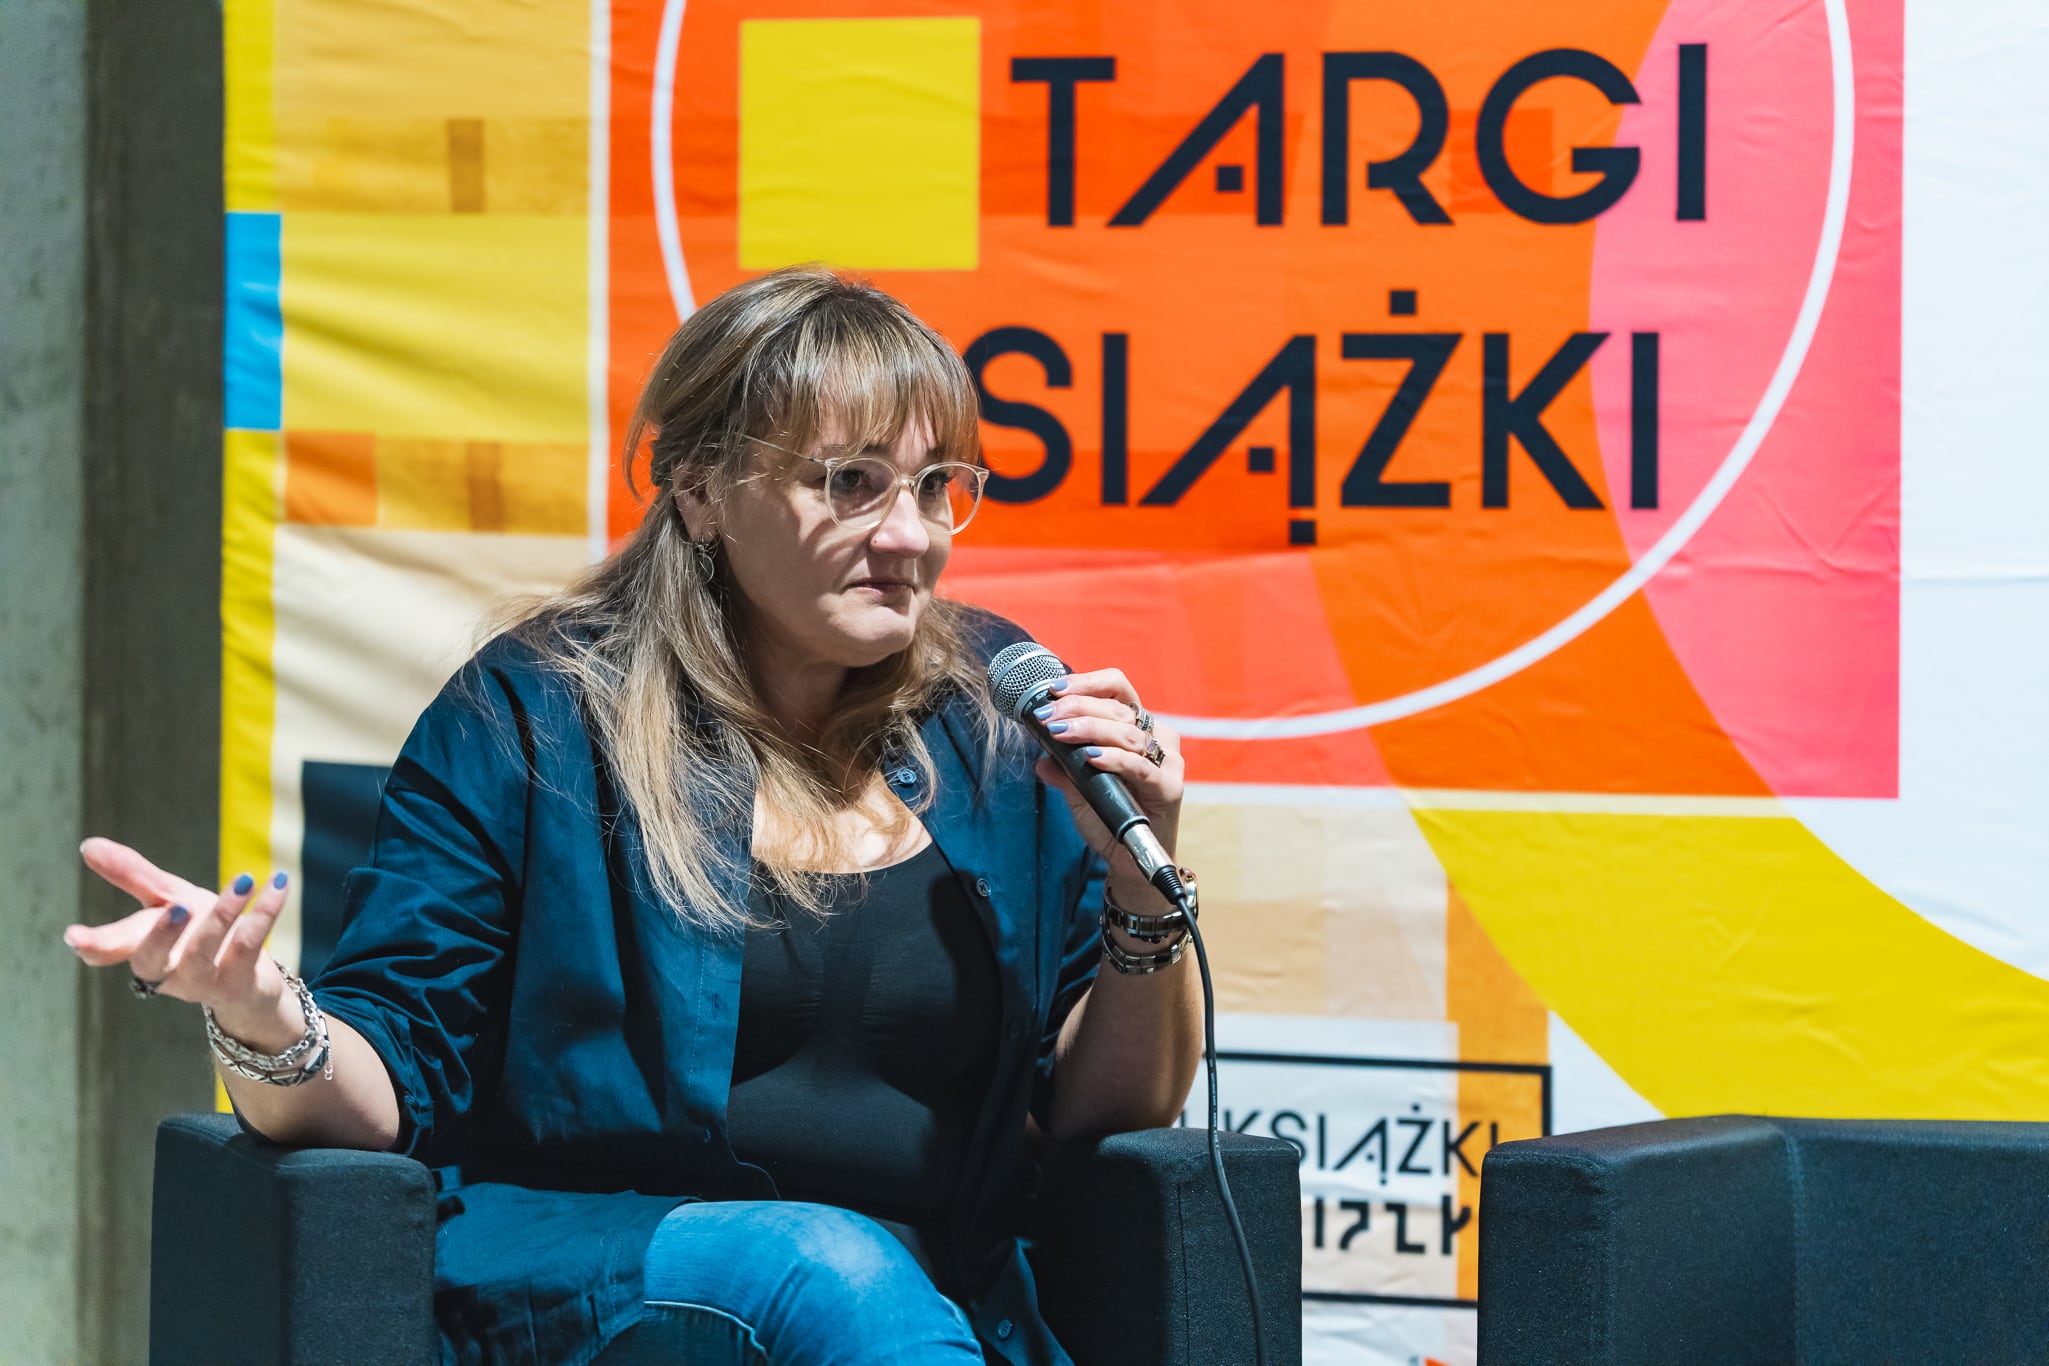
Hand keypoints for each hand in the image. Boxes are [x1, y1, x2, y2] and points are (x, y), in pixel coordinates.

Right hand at [66, 838, 295, 1044]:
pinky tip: (277, 882)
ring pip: (207, 951)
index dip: (95, 946)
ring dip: (224, 915)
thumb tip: (88, 845)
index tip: (75, 937)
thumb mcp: (167, 901)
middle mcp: (168, 972)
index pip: (111, 952)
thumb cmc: (199, 934)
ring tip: (243, 882)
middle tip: (176, 908)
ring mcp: (204, 981)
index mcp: (143, 951)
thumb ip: (132, 876)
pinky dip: (266, 912)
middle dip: (161, 936)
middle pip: (153, 960)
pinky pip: (252, 944)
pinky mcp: (240, 981)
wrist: (250, 980)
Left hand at [1028, 667, 1184, 900]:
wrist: (1129, 860)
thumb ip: (1064, 767)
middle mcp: (1157, 738)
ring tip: (1060, 732)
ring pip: (1127, 733)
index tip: (1054, 690)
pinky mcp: (1169, 787)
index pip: (1117, 690)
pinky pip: (1140, 767)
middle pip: (1118, 709)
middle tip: (1049, 716)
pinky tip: (1090, 757)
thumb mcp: (1078, 788)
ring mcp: (1167, 762)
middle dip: (1078, 708)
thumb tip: (1040, 754)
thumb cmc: (1109, 817)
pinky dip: (1113, 758)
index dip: (1088, 683)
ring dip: (1089, 729)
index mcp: (1138, 728)